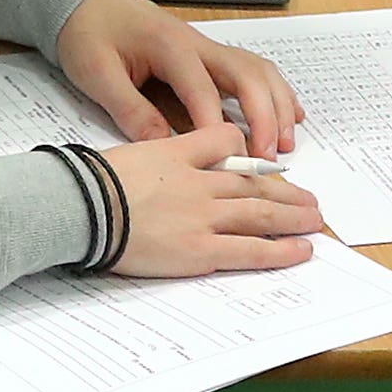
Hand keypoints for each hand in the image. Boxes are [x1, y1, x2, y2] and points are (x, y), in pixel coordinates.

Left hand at [55, 0, 307, 157]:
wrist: (88, 2)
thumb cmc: (90, 34)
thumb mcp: (97, 74)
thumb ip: (129, 108)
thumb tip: (161, 143)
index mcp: (170, 47)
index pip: (202, 88)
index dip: (214, 122)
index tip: (225, 155)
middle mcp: (199, 45)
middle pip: (247, 75)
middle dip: (263, 115)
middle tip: (268, 153)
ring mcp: (209, 48)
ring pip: (259, 72)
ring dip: (277, 105)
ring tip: (285, 141)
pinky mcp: (210, 55)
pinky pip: (254, 71)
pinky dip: (276, 93)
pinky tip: (290, 115)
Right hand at [102, 121, 327, 277]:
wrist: (77, 206)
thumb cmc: (90, 182)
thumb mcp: (130, 150)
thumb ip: (157, 150)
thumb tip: (163, 158)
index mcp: (180, 152)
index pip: (226, 140)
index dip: (246, 153)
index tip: (262, 165)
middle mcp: (200, 182)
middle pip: (254, 183)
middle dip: (286, 192)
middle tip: (309, 201)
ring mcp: (202, 216)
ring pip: (261, 212)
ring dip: (293, 218)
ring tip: (314, 222)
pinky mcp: (199, 250)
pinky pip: (249, 250)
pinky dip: (279, 251)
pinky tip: (300, 251)